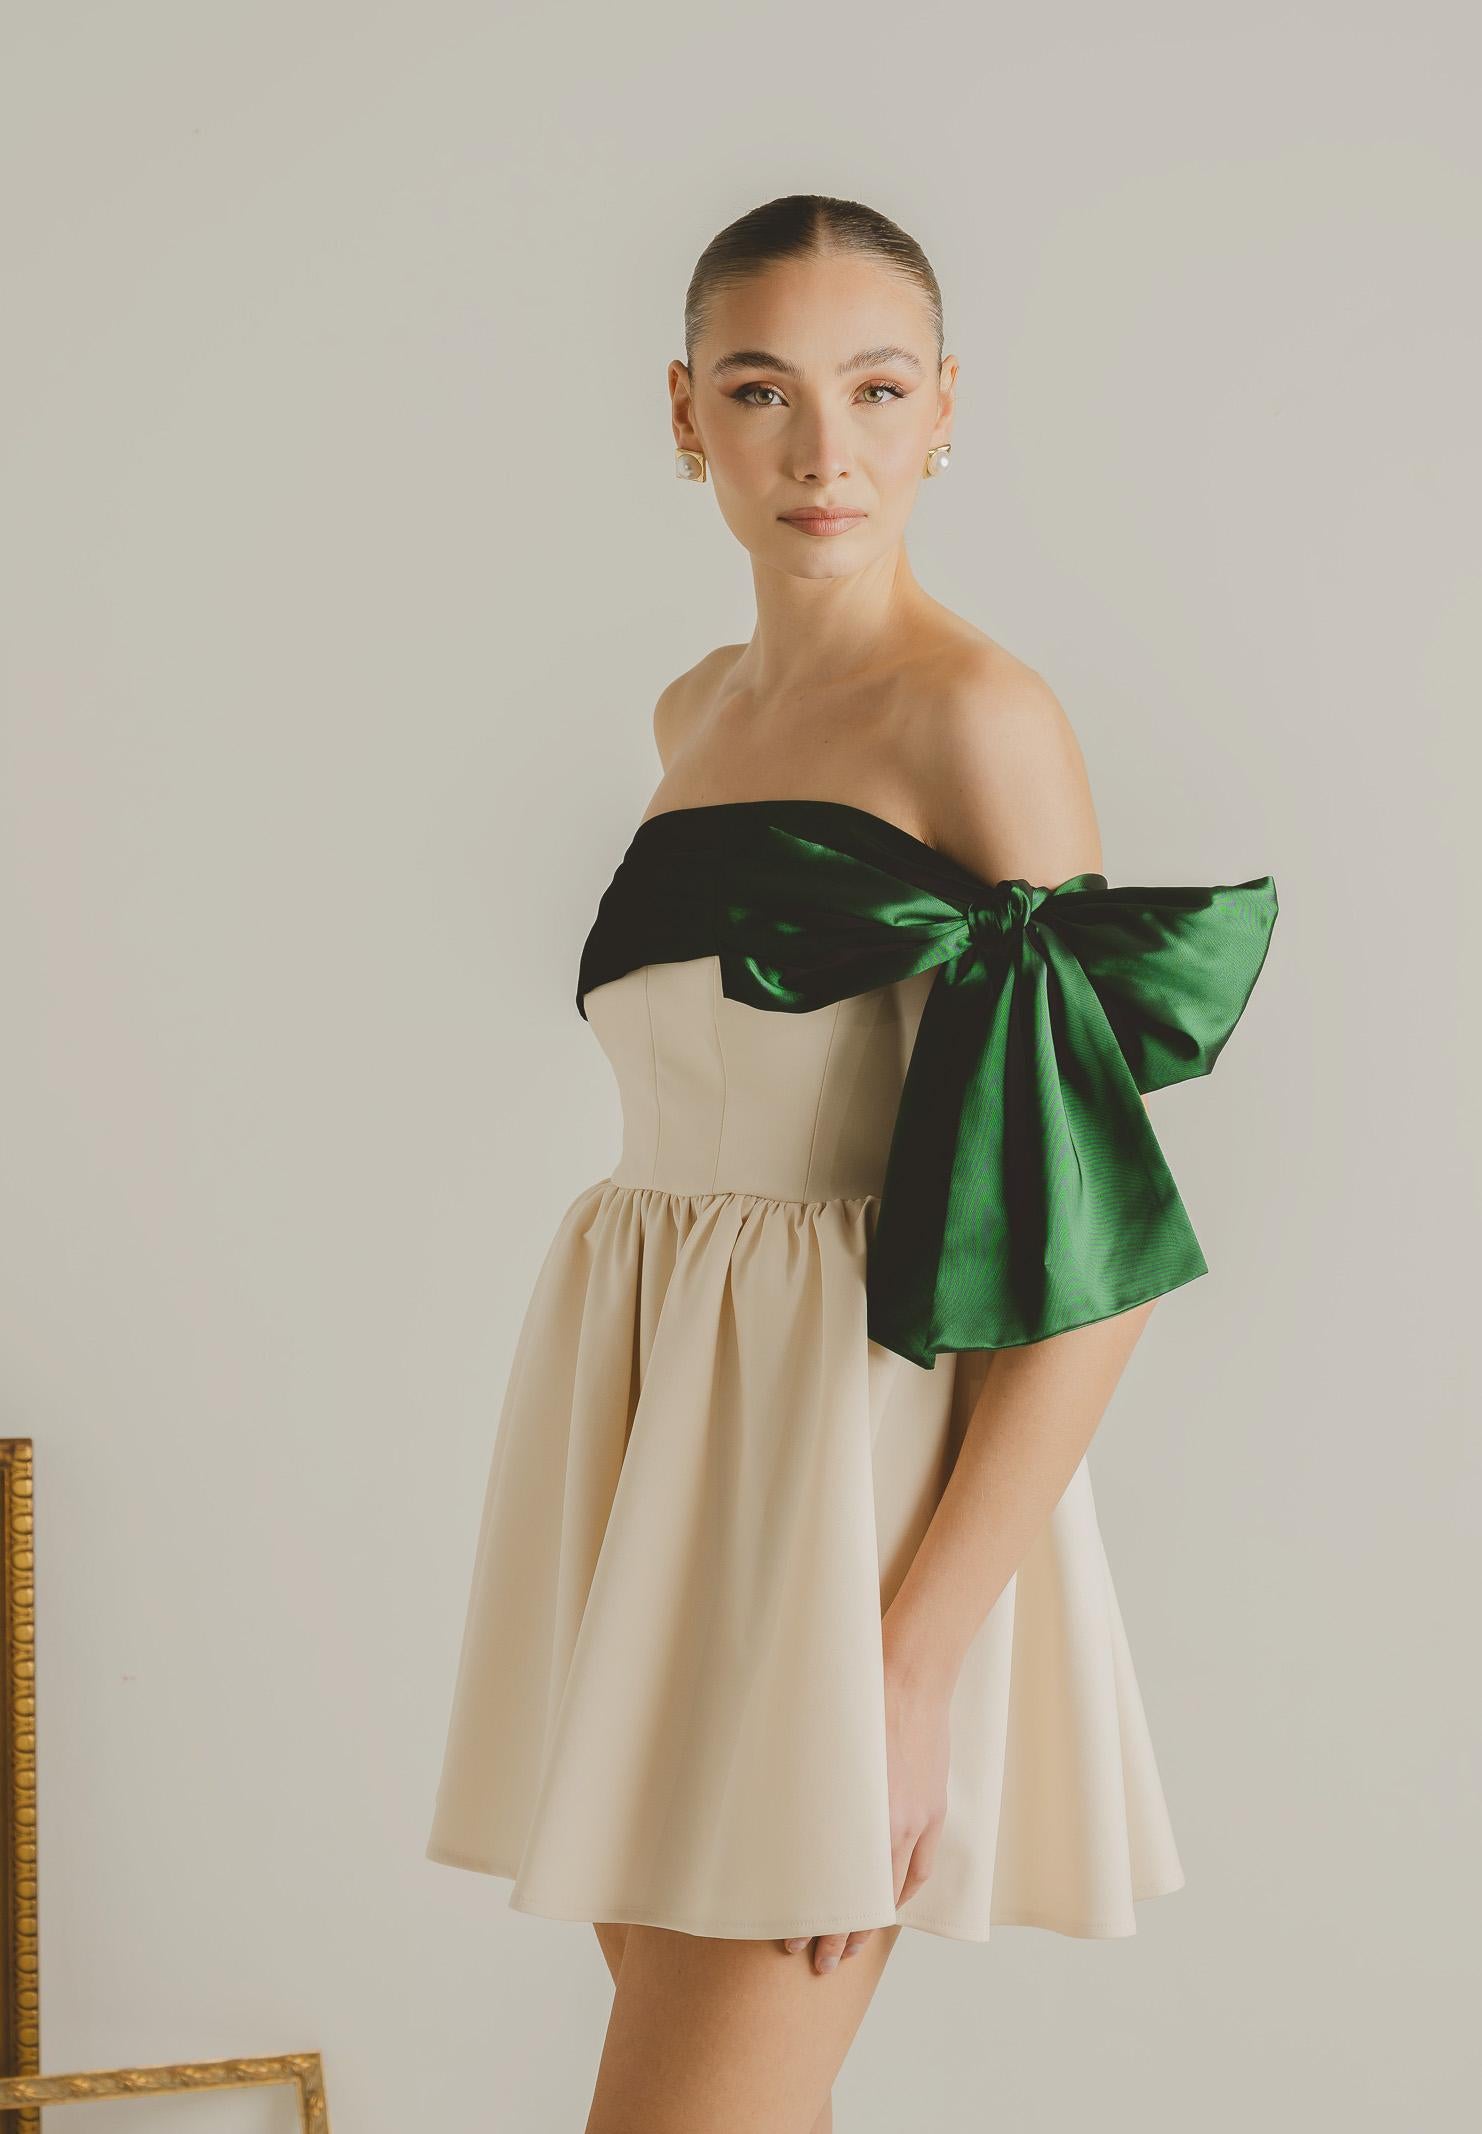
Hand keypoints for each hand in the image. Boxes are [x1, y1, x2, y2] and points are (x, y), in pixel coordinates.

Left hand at [778, 1652, 951, 1973]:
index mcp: (856, 1814)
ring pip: (891, 1890)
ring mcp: (915, 1819)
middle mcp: (888, 1826)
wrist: (910, 1674)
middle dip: (837, 1936)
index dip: (811, 1917)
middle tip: (816, 1962)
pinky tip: (889, 1907)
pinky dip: (903, 1891)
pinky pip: (921, 1867)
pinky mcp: (932, 1809)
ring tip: (850, 1950)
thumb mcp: (817, 1748)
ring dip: (870, 1923)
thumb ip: (804, 1789)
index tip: (790, 1936)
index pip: (831, 1886)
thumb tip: (770, 1813)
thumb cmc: (857, 1699)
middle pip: (859, 1899)